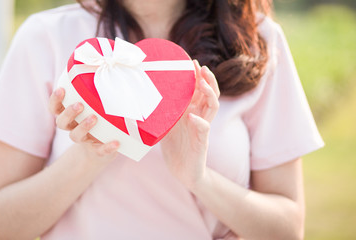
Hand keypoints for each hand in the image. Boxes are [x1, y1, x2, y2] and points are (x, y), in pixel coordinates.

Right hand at [48, 88, 118, 163]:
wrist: (101, 151)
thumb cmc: (98, 122)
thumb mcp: (96, 108)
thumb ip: (96, 94)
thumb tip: (103, 69)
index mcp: (70, 117)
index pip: (55, 108)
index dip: (55, 100)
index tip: (61, 90)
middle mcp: (73, 128)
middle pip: (62, 122)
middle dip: (69, 112)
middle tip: (80, 105)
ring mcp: (84, 141)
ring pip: (75, 136)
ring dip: (83, 127)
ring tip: (94, 118)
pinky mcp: (97, 152)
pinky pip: (100, 151)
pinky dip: (107, 147)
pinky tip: (116, 143)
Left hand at [161, 60, 219, 190]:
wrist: (182, 171)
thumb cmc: (175, 147)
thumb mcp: (166, 125)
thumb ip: (162, 112)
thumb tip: (143, 97)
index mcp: (192, 111)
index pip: (198, 90)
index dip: (197, 76)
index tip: (191, 62)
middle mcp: (200, 117)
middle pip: (210, 94)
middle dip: (207, 79)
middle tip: (201, 67)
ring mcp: (202, 128)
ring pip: (212, 107)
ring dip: (209, 94)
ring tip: (202, 84)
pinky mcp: (202, 142)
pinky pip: (204, 129)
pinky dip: (199, 122)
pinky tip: (191, 117)